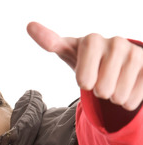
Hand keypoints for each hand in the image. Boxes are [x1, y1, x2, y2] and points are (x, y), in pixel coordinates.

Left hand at [27, 22, 142, 110]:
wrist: (117, 65)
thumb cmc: (87, 59)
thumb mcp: (67, 51)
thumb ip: (50, 41)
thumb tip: (29, 25)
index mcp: (91, 40)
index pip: (87, 54)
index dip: (85, 71)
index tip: (84, 82)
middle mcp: (115, 43)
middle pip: (101, 88)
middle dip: (97, 92)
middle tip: (98, 82)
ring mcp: (135, 55)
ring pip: (118, 95)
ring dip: (112, 97)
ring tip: (111, 84)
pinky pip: (134, 98)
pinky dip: (127, 101)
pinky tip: (125, 88)